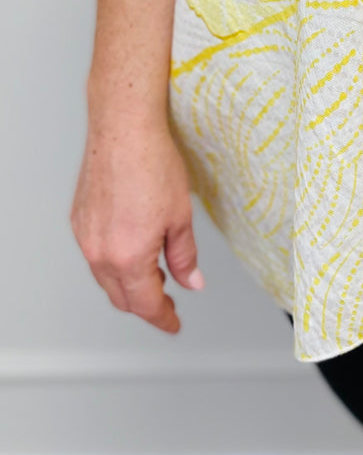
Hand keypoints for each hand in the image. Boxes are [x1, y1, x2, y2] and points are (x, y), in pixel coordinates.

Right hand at [71, 115, 202, 331]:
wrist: (123, 131)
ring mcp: (85, 239)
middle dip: (146, 305)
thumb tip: (191, 281)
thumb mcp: (180, 216)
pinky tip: (132, 249)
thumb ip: (184, 256)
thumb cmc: (153, 164)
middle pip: (122, 298)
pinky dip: (114, 263)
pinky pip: (95, 256)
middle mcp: (101, 253)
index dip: (163, 318)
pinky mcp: (79, 222)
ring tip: (154, 274)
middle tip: (168, 302)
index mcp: (129, 257)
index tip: (173, 323)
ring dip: (129, 285)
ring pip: (106, 279)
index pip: (146, 305)